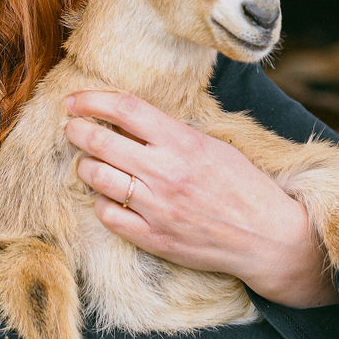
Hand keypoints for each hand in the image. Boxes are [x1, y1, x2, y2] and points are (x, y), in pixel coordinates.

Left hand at [63, 89, 335, 306]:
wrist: (268, 237)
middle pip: (100, 141)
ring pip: (96, 178)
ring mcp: (157, 208)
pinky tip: (107, 196)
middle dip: (77, 130)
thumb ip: (172, 133)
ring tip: (86, 161)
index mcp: (182, 142)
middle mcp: (165, 172)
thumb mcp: (212, 145)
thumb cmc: (243, 186)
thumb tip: (130, 119)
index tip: (74, 100)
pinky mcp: (153, 238)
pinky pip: (108, 215)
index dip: (91, 100)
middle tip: (71, 127)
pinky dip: (101, 202)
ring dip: (84, 165)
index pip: (124, 109)